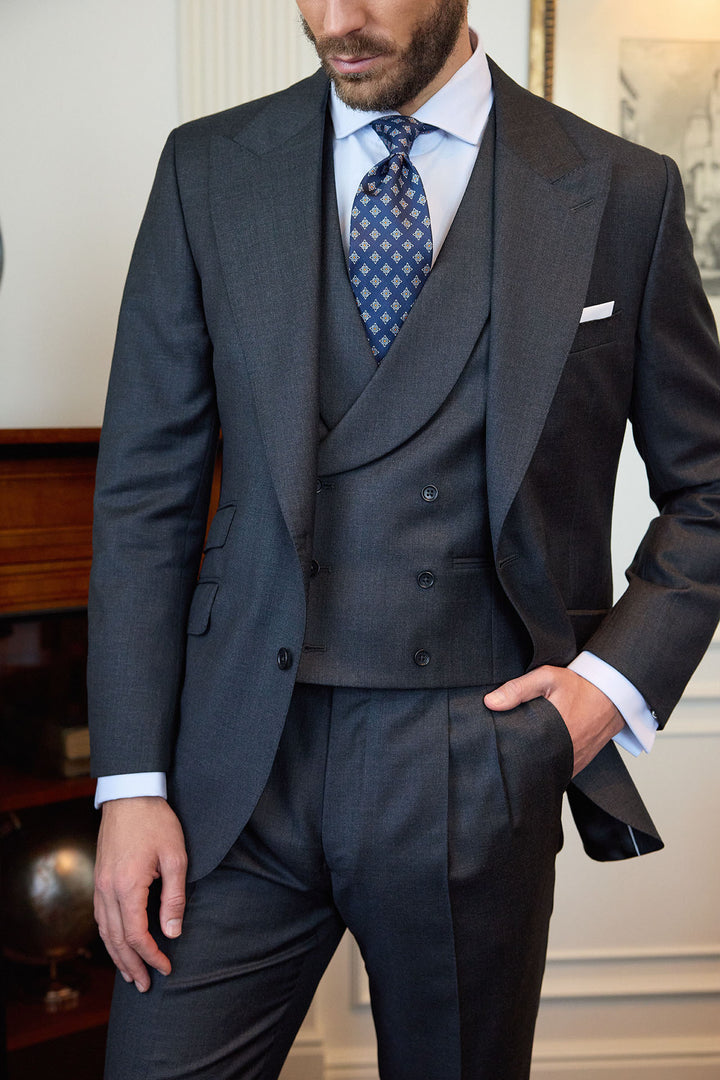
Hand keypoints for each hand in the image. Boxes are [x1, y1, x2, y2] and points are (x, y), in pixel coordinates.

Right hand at [94, 796, 186, 991]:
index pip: (136, 935)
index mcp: (127, 886)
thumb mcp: (175, 857)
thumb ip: (175, 896)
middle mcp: (107, 890)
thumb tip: (173, 932)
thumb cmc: (156, 822)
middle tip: (145, 985)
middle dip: (132, 965)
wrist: (130, 794)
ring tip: (131, 974)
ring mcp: (99, 884)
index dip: (151, 955)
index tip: (166, 967)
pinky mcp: (99, 878)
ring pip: (104, 931)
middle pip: (115, 940)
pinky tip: (118, 944)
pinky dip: (109, 936)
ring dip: (117, 955)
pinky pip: (100, 916)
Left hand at [484, 665, 623, 776]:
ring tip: (519, 751)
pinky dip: (546, 764)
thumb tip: (490, 702)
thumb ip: (518, 689)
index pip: (519, 749)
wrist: (614, 695)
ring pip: (542, 769)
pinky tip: (537, 753)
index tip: (495, 741)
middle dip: (515, 756)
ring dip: (531, 761)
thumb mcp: (547, 678)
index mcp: (552, 733)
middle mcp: (563, 753)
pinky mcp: (578, 765)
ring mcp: (572, 762)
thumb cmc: (581, 686)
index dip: (504, 747)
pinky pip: (557, 770)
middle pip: (528, 762)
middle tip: (503, 746)